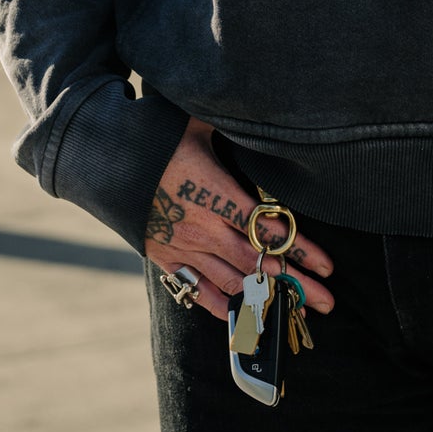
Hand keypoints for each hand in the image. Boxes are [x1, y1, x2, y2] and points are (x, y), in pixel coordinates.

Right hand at [144, 117, 335, 322]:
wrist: (104, 160)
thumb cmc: (156, 135)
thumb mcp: (198, 124)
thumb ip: (234, 127)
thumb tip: (267, 115)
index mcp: (215, 193)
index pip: (268, 228)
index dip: (301, 249)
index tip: (328, 265)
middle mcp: (202, 227)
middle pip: (258, 263)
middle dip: (296, 284)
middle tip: (327, 301)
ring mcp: (182, 246)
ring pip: (232, 282)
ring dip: (266, 298)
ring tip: (296, 311)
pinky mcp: (164, 257)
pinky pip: (197, 290)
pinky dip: (223, 306)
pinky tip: (243, 316)